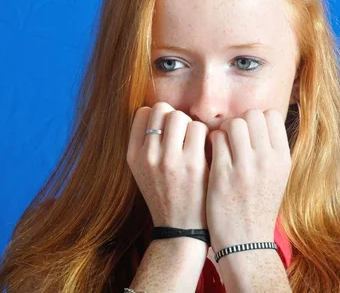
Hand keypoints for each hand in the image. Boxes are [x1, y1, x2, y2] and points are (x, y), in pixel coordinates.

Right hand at [126, 102, 209, 228]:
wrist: (181, 229)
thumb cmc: (167, 195)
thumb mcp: (143, 171)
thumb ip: (147, 142)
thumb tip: (162, 110)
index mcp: (133, 156)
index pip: (143, 112)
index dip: (159, 117)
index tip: (168, 131)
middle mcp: (148, 156)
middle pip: (163, 110)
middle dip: (176, 118)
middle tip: (184, 136)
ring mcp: (169, 160)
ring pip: (181, 116)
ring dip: (191, 126)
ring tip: (195, 144)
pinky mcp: (192, 164)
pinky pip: (199, 129)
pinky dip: (206, 135)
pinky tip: (206, 150)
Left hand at [206, 109, 291, 251]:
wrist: (246, 243)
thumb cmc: (259, 207)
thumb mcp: (277, 177)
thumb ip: (271, 150)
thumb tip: (258, 121)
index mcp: (283, 159)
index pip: (272, 115)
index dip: (257, 119)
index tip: (249, 133)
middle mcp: (267, 160)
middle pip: (252, 115)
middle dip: (240, 122)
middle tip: (233, 138)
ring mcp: (245, 167)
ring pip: (233, 123)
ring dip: (224, 130)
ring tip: (222, 145)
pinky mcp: (222, 174)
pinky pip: (215, 139)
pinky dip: (212, 142)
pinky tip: (213, 155)